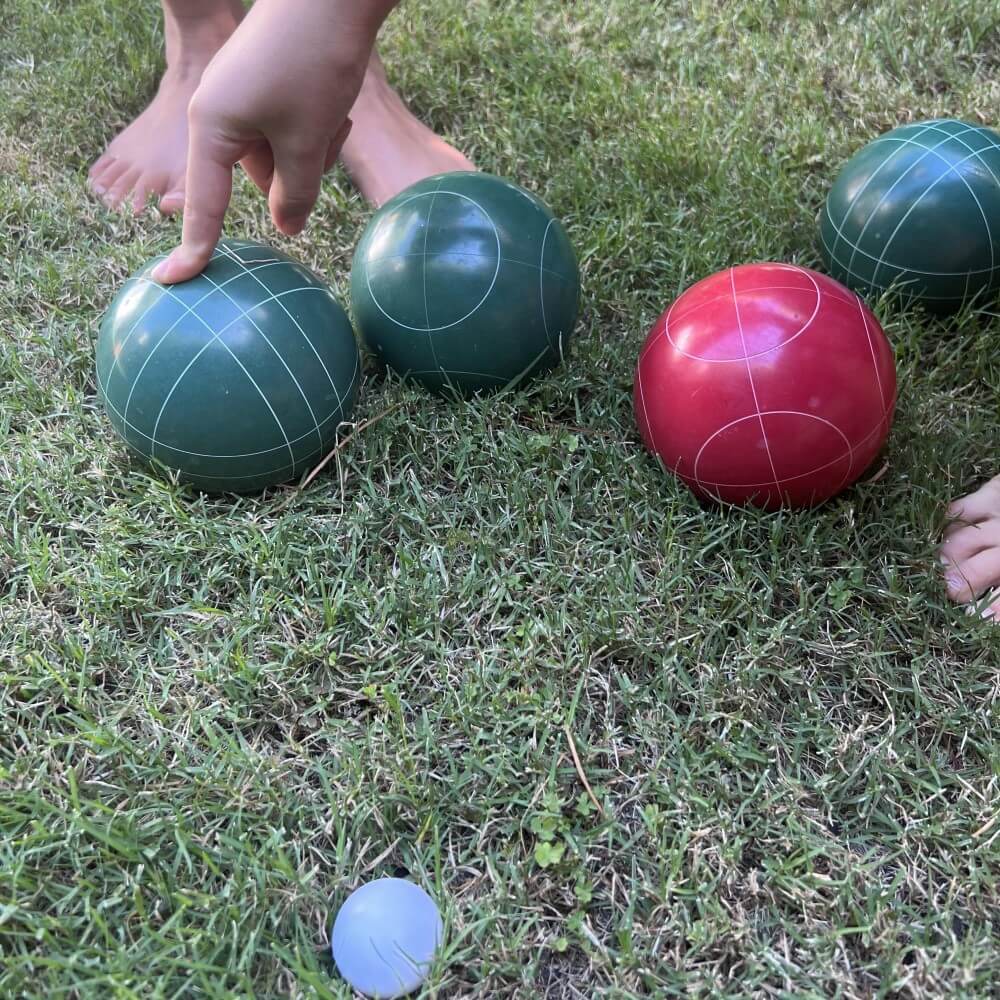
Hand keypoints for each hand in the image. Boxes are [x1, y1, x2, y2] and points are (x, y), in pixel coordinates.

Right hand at [153, 0, 396, 283]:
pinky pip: (292, 133)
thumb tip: (287, 227)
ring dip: (315, 151)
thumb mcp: (306, 141)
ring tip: (333, 114)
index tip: (171, 282)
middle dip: (300, 173)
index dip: (194, 249)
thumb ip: (295, 194)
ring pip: (284, 159)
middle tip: (325, 136)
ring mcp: (245, 101)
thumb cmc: (313, 65)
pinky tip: (336, 108)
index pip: (204, 206)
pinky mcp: (269, 91)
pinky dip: (317, 131)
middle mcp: (220, 116)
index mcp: (211, 128)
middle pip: (261, 180)